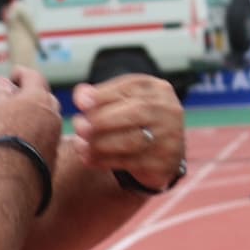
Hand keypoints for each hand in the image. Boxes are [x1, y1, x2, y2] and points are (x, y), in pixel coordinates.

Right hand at [0, 67, 62, 166]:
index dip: (21, 74)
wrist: (13, 176)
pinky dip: (35, 137)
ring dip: (33, 118)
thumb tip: (2, 83)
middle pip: (42, 98)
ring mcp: (55, 137)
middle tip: (13, 100)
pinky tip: (21, 144)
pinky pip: (45, 140)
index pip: (33, 76)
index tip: (14, 75)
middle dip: (29, 97)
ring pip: (45, 120)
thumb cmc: (0, 137)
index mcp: (39, 97)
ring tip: (15, 125)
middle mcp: (53, 115)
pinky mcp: (53, 157)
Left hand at [67, 75, 186, 189]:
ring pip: (133, 140)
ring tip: (81, 145)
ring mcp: (170, 137)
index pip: (130, 87)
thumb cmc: (136, 122)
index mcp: (157, 89)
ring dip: (100, 143)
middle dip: (102, 120)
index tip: (80, 103)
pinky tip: (89, 158)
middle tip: (80, 127)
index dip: (103, 95)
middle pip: (136, 112)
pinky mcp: (164, 163)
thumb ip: (100, 97)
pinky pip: (130, 162)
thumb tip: (80, 96)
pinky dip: (105, 161)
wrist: (163, 155)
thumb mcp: (121, 103)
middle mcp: (168, 110)